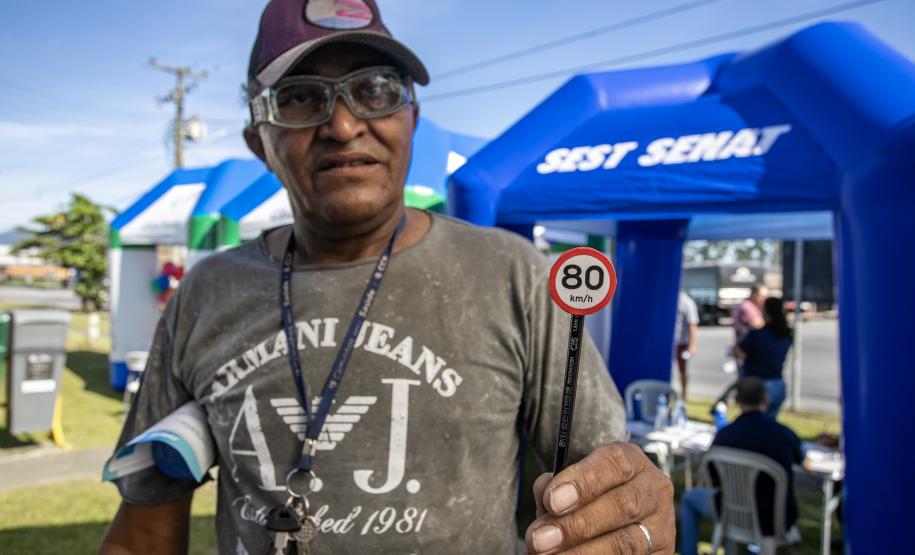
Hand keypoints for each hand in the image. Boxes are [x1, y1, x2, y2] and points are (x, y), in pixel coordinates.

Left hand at [524, 443, 674, 553]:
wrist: (613, 520)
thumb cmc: (586, 497)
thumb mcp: (572, 483)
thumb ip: (556, 487)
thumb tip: (545, 491)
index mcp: (632, 462)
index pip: (614, 462)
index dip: (583, 481)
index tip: (552, 500)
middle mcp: (653, 491)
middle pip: (622, 505)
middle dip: (576, 525)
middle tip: (539, 539)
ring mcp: (661, 526)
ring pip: (626, 543)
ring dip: (582, 552)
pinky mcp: (662, 554)